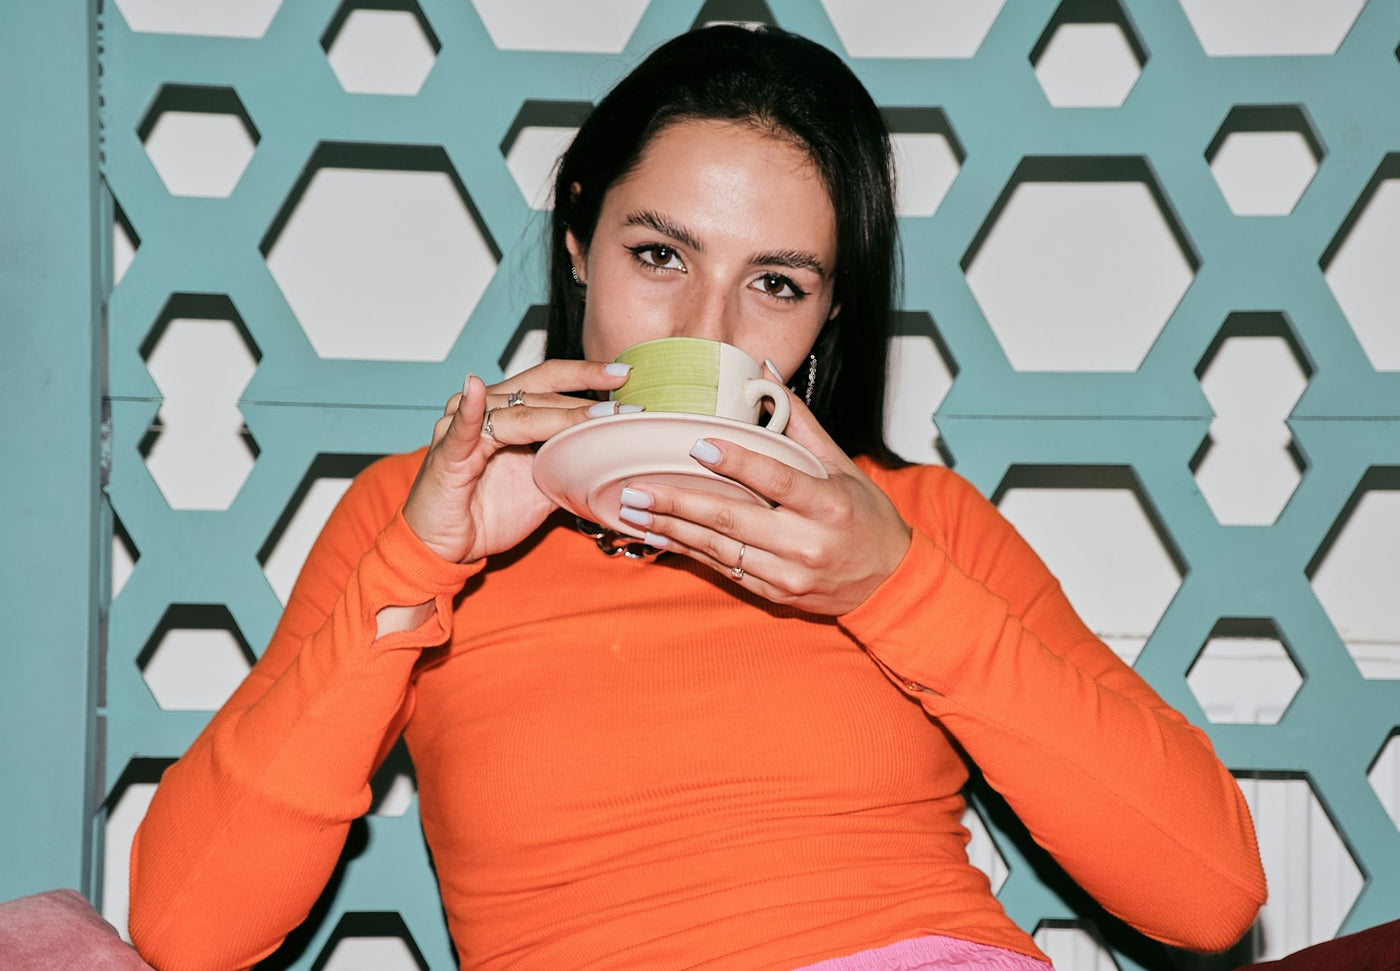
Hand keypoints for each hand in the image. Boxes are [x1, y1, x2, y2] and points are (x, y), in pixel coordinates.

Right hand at [402, 361, 632, 563]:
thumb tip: (611, 457)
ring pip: (517, 412)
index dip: (586, 377)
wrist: (446, 550)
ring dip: (559, 412)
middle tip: (625, 397)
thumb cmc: (487, 515)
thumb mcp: (542, 487)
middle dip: (585, 393)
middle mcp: (482, 410)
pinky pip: (461, 429)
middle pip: (538, 389)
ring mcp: (462, 429)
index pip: (549, 383)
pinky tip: (477, 389)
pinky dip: (470, 410)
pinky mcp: (447, 454)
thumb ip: (568, 464)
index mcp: (505, 412)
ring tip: (598, 414)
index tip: (625, 376)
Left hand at [617, 389, 911, 614]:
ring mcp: (788, 574)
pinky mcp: (774, 594)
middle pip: (733, 519)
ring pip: (719, 549)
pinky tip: (658, 536)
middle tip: (636, 488)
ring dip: (671, 529)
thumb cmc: (866, 518)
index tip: (698, 445)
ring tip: (633, 512)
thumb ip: (799, 423)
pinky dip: (687, 552)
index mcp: (828, 504)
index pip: (777, 479)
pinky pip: (723, 571)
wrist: (888, 582)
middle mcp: (807, 543)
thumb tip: (765, 374)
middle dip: (678, 503)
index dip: (737, 462)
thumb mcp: (842, 466)